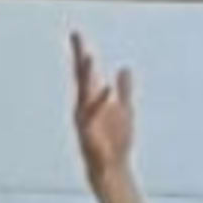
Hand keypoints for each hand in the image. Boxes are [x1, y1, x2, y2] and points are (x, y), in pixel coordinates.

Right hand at [67, 31, 136, 179]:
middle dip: (80, 57)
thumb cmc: (115, 142)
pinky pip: (94, 114)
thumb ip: (125, 89)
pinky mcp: (89, 132)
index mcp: (92, 100)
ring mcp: (85, 119)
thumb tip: (125, 68)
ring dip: (85, 74)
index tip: (77, 34)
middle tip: (77, 37)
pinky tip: (106, 86)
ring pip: (84, 92)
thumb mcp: (124, 109)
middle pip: (81, 77)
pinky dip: (101, 100)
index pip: (85, 72)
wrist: (112, 169)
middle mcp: (85, 106)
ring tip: (87, 55)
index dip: (81, 53)